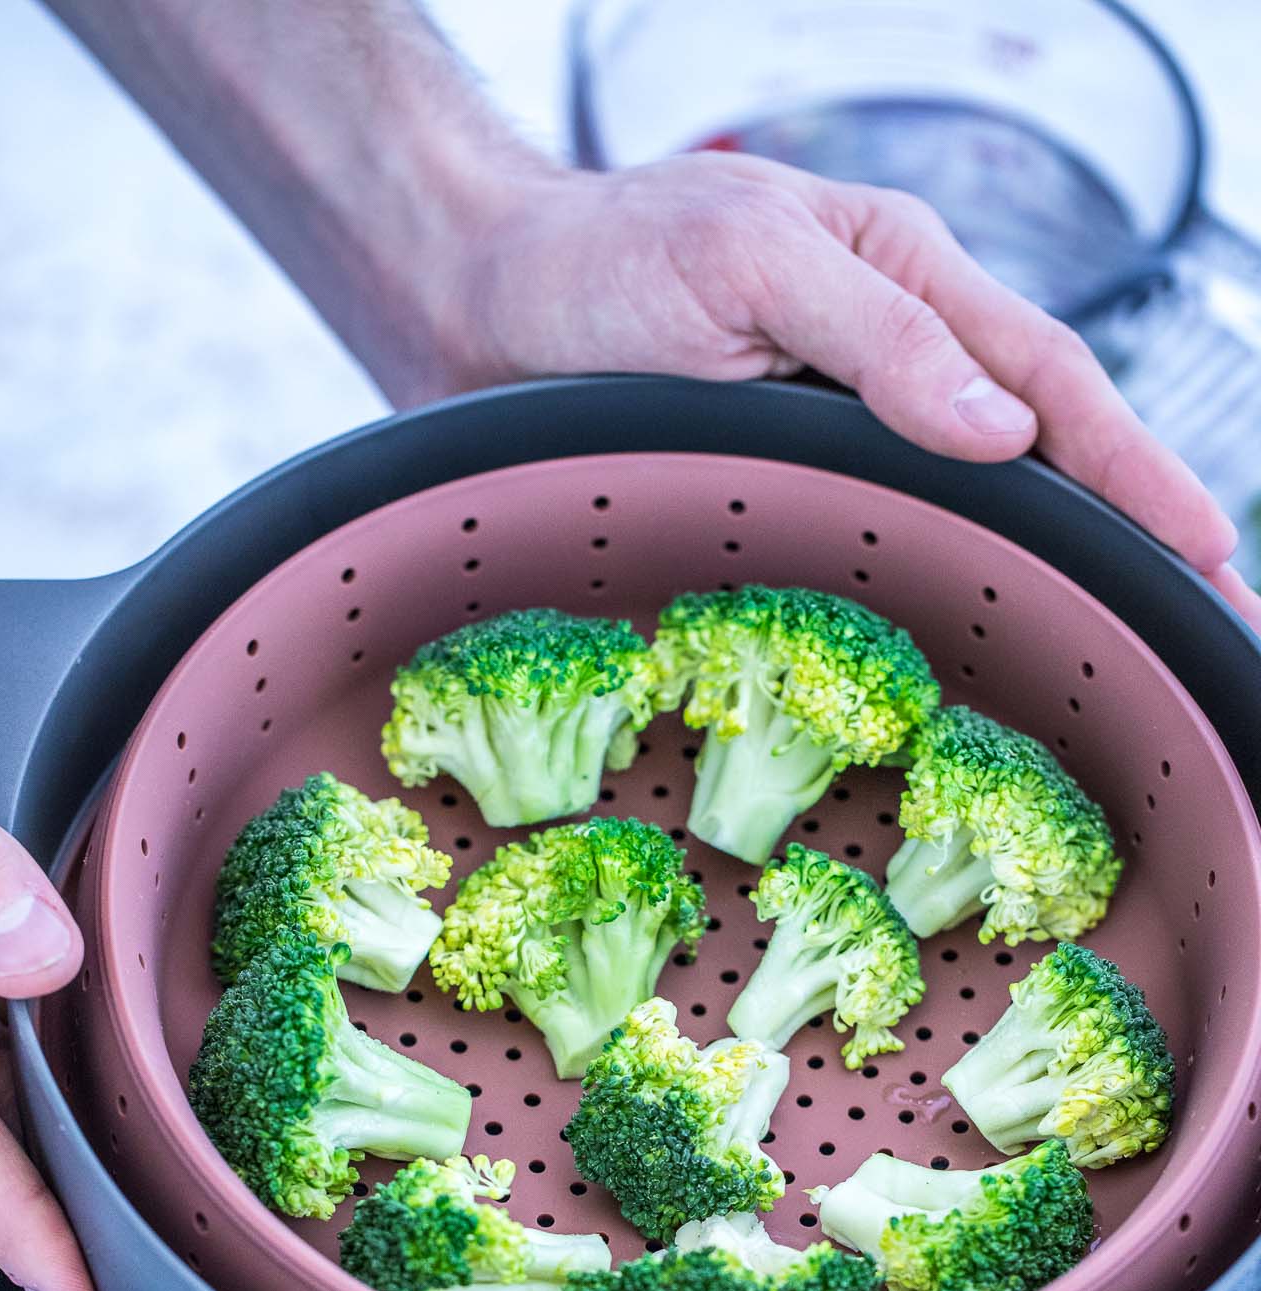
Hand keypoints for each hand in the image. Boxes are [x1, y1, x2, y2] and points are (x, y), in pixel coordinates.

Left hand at [447, 155, 1259, 626]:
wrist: (479, 306)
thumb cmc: (601, 262)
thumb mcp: (746, 264)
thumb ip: (876, 338)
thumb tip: (1004, 430)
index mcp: (908, 278)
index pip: (1057, 384)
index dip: (1136, 477)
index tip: (1206, 558)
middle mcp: (894, 355)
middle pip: (1048, 450)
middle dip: (1137, 537)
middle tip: (1215, 631)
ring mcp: (847, 425)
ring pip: (981, 502)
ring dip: (1063, 574)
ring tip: (1137, 652)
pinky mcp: (790, 484)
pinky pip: (899, 539)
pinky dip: (961, 585)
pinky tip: (996, 638)